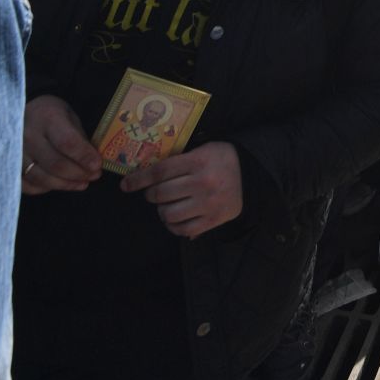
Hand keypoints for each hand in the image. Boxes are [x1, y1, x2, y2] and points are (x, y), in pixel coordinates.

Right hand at [22, 95, 101, 194]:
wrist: (17, 113)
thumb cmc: (49, 115)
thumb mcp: (67, 115)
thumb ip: (79, 136)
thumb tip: (93, 161)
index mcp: (46, 117)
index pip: (67, 142)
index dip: (84, 156)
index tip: (97, 165)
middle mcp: (27, 136)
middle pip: (55, 164)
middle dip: (79, 173)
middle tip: (94, 176)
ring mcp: (14, 153)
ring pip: (42, 178)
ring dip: (66, 184)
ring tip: (82, 183)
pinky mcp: (8, 167)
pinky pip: (27, 185)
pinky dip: (45, 188)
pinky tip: (59, 184)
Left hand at [123, 142, 243, 238]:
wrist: (254, 173)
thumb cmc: (223, 158)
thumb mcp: (203, 150)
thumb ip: (178, 161)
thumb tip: (147, 177)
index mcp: (198, 161)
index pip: (159, 171)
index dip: (138, 179)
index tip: (125, 185)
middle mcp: (202, 183)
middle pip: (161, 193)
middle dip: (151, 194)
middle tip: (154, 193)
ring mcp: (208, 203)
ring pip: (169, 213)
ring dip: (162, 210)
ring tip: (167, 205)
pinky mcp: (214, 220)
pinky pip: (183, 229)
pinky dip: (173, 225)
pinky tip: (176, 218)